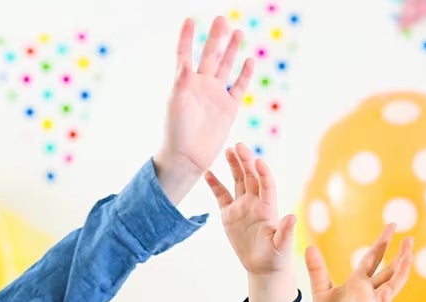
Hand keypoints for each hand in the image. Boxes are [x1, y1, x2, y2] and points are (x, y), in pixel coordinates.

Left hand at [154, 15, 255, 203]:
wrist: (188, 158)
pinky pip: (239, 87)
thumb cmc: (176, 132)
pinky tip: (249, 60)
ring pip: (226, 66)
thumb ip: (181, 81)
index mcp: (185, 82)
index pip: (185, 53)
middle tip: (221, 19)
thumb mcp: (176, 104)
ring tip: (238, 31)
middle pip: (210, 54)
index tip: (190, 20)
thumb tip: (184, 63)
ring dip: (231, 50)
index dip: (187, 37)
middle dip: (216, 37)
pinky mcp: (229, 109)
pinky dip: (244, 74)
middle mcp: (201, 85)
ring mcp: (216, 95)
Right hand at [205, 144, 294, 276]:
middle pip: (251, 176)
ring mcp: (242, 206)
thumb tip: (292, 217)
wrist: (262, 266)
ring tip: (228, 151)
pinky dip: (215, 184)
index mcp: (269, 207)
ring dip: (233, 165)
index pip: (267, 185)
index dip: (263, 173)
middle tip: (239, 146)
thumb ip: (285, 232)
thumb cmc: (276, 257)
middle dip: (245, 161)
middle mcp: (255, 202)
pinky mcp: (229, 214)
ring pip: (237, 180)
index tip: (258, 161)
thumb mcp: (282, 245)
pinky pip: (221, 195)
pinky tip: (208, 173)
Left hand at [304, 227, 412, 301]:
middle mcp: (368, 293)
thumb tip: (309, 247)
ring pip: (391, 289)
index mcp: (359, 283)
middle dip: (401, 257)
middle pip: (390, 271)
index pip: (374, 258)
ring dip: (400, 275)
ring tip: (408, 259)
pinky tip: (386, 293)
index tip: (393, 225)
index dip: (383, 242)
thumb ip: (317, 270)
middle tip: (410, 240)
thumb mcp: (320, 290)